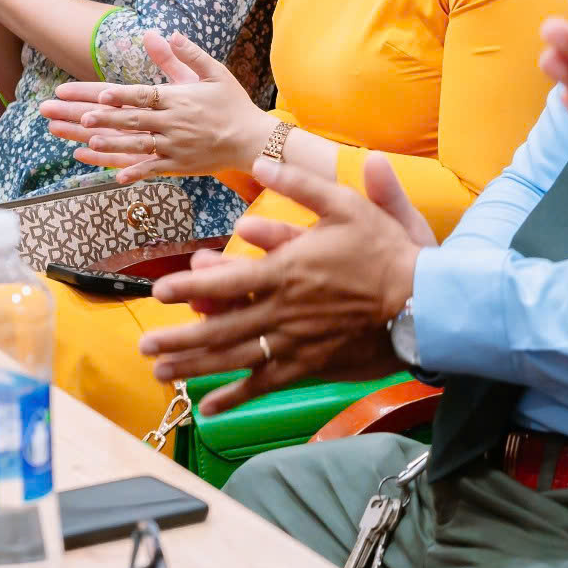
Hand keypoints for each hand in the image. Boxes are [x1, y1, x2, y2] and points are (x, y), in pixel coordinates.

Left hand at [39, 32, 267, 182]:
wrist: (253, 140)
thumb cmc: (233, 103)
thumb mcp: (214, 73)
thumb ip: (188, 54)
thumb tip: (167, 33)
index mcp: (179, 99)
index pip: (143, 95)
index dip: (120, 95)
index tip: (99, 94)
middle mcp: (173, 123)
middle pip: (132, 120)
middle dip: (103, 117)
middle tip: (78, 116)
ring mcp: (175, 146)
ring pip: (137, 145)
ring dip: (111, 143)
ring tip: (87, 141)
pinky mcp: (178, 165)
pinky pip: (152, 168)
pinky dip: (134, 172)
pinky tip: (115, 176)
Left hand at [137, 153, 436, 413]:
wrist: (422, 303)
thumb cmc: (386, 252)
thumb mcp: (347, 204)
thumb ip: (302, 183)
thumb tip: (262, 159)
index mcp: (287, 270)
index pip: (226, 280)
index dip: (189, 287)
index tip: (159, 292)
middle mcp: (282, 311)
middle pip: (219, 328)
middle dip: (177, 339)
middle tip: (145, 345)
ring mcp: (294, 343)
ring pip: (234, 359)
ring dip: (194, 367)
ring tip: (161, 373)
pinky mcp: (309, 365)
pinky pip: (265, 385)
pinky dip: (235, 396)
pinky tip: (210, 407)